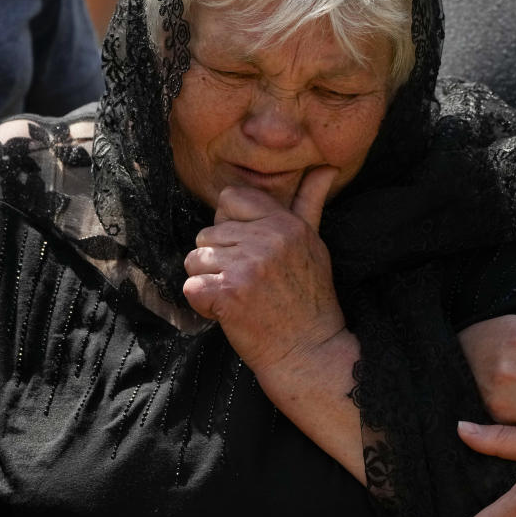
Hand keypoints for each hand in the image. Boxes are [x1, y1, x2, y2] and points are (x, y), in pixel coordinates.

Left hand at [183, 166, 343, 372]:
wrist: (309, 351)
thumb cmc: (310, 299)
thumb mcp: (314, 244)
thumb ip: (309, 202)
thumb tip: (325, 165)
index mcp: (285, 223)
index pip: (229, 199)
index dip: (230, 227)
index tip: (249, 252)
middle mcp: (266, 240)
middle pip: (207, 232)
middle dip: (219, 260)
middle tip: (249, 284)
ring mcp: (246, 267)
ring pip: (194, 259)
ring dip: (209, 282)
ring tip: (239, 298)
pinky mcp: (227, 294)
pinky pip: (190, 287)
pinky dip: (203, 305)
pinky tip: (229, 313)